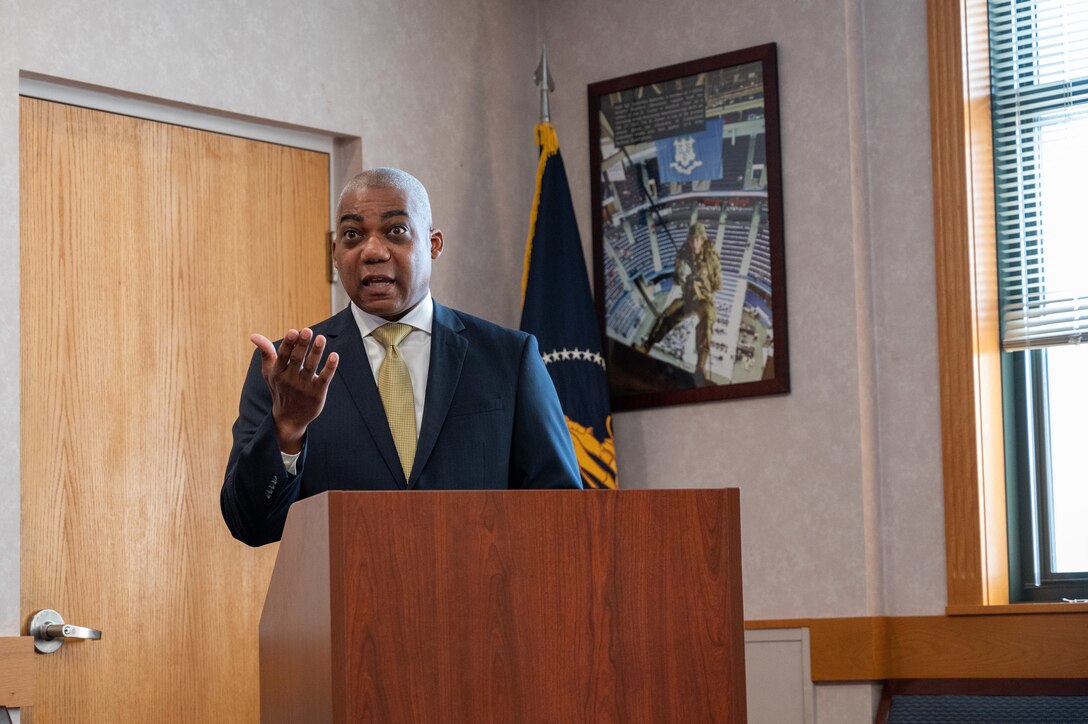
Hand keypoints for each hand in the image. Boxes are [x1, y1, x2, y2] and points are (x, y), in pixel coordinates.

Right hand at [250, 328, 338, 453]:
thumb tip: (253, 335)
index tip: (293, 331)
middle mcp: (290, 379)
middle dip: (302, 345)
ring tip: (321, 338)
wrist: (289, 418)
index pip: (283, 356)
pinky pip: (324, 379)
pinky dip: (329, 368)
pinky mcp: (317, 392)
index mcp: (278, 373)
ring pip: (311, 367)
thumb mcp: (269, 372)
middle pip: (297, 359)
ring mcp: (304, 386)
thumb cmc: (280, 389)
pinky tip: (334, 356)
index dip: (288, 344)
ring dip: (316, 352)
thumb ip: (265, 352)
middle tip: (307, 330)